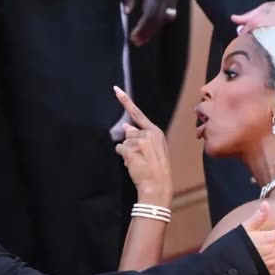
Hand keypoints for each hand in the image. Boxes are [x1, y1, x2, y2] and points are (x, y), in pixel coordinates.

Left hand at [113, 86, 171, 205]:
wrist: (158, 185)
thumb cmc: (156, 169)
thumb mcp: (154, 150)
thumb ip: (141, 136)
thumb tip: (126, 126)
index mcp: (156, 132)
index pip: (138, 114)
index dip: (126, 101)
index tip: (116, 90)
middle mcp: (148, 133)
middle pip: (129, 133)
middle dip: (131, 144)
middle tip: (142, 158)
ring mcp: (140, 142)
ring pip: (124, 142)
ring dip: (127, 153)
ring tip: (139, 162)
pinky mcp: (132, 150)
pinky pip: (119, 150)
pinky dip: (124, 158)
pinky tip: (134, 165)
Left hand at [122, 0, 178, 45]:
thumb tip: (127, 12)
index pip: (150, 14)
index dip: (142, 29)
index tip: (133, 38)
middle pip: (159, 19)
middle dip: (148, 33)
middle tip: (136, 43)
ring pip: (166, 17)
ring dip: (154, 29)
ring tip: (142, 38)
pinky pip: (169, 12)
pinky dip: (160, 21)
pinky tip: (151, 27)